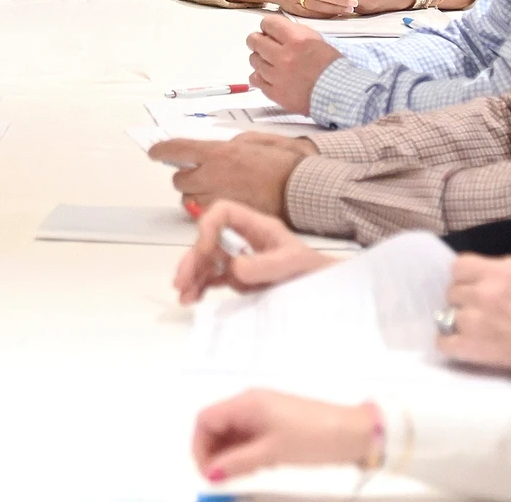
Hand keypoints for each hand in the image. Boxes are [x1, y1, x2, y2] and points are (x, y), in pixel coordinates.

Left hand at [147, 134, 307, 217]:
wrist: (302, 188)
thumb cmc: (285, 162)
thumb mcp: (256, 140)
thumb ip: (230, 145)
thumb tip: (217, 151)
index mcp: (218, 152)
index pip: (176, 149)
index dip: (161, 151)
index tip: (155, 152)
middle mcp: (212, 176)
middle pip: (179, 180)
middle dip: (187, 178)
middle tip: (202, 176)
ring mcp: (217, 199)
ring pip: (189, 201)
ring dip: (196, 196)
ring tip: (217, 192)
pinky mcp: (226, 219)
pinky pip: (204, 217)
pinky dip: (208, 212)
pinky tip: (225, 206)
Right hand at [173, 200, 332, 304]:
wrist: (328, 292)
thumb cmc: (315, 271)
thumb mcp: (295, 264)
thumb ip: (267, 264)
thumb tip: (234, 266)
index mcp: (258, 227)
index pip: (224, 213)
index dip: (209, 226)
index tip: (206, 250)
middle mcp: (245, 240)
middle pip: (209, 240)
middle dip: (193, 258)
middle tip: (182, 280)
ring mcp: (241, 259)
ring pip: (207, 260)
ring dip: (192, 275)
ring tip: (184, 295)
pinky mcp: (240, 277)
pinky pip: (214, 277)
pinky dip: (201, 286)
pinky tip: (192, 297)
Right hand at [192, 390, 376, 483]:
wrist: (354, 432)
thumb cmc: (312, 437)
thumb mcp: (271, 453)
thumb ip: (238, 463)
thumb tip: (211, 473)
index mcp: (246, 403)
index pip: (206, 420)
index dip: (200, 447)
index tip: (208, 474)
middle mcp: (251, 403)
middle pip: (216, 426)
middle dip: (214, 453)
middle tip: (223, 480)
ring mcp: (264, 412)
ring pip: (232, 434)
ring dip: (230, 455)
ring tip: (244, 475)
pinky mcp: (276, 423)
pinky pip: (249, 437)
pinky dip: (246, 453)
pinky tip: (258, 468)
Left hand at [245, 16, 341, 113]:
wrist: (340, 94)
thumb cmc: (334, 69)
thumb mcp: (317, 41)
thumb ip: (296, 35)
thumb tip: (279, 32)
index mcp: (296, 40)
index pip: (268, 23)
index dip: (267, 26)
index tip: (269, 30)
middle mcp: (283, 56)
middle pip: (255, 41)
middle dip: (258, 40)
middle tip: (263, 44)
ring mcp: (277, 75)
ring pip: (253, 60)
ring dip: (260, 59)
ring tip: (269, 62)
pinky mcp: (275, 93)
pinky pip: (255, 80)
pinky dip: (259, 76)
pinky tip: (267, 76)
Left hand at [438, 254, 510, 369]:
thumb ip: (508, 264)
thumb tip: (487, 268)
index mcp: (499, 273)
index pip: (458, 266)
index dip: (465, 275)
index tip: (473, 283)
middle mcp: (482, 294)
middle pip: (452, 290)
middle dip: (464, 297)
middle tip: (479, 307)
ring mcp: (472, 321)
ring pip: (447, 314)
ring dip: (459, 320)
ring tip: (476, 326)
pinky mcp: (469, 346)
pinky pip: (442, 342)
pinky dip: (449, 342)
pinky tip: (462, 341)